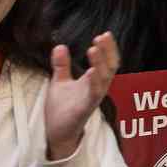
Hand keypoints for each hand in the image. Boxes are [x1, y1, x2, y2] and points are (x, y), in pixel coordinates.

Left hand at [38, 34, 118, 161]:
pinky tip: (91, 71)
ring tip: (94, 49)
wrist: (56, 132)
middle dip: (108, 52)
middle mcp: (97, 88)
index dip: (108, 48)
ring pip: (104, 79)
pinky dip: (94, 83)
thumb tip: (59, 45)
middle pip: (110, 67)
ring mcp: (92, 98)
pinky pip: (93, 95)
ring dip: (100, 64)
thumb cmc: (61, 109)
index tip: (104, 34)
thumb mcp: (60, 82)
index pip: (106, 62)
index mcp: (93, 81)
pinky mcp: (84, 109)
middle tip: (103, 36)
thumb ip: (62, 65)